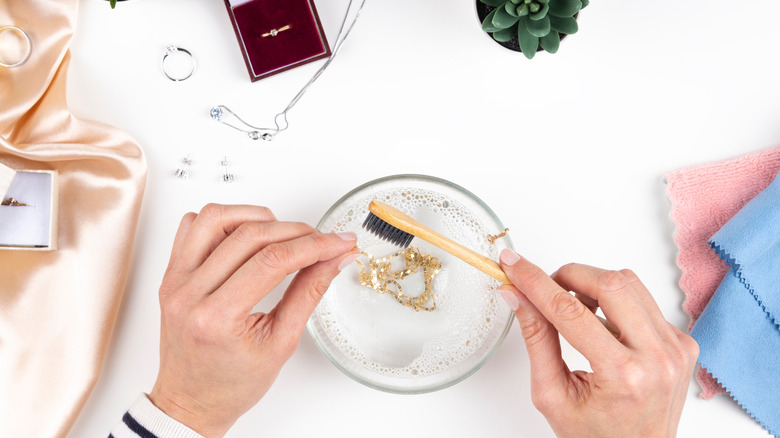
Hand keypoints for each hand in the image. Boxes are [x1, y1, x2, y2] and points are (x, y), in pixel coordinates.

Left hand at [148, 204, 358, 436]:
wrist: (191, 401)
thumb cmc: (230, 384)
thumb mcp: (281, 343)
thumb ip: (309, 293)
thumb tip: (334, 259)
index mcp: (216, 317)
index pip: (273, 261)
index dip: (313, 245)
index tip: (338, 242)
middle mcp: (189, 293)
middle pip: (249, 235)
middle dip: (296, 231)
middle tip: (322, 240)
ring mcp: (176, 280)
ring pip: (215, 218)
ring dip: (256, 217)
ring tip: (282, 234)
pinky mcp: (171, 273)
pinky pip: (192, 226)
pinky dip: (222, 221)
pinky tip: (244, 236)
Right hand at [498, 249, 698, 437]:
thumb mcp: (552, 395)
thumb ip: (536, 338)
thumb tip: (517, 295)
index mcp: (623, 376)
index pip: (569, 311)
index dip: (535, 282)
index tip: (514, 264)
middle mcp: (658, 358)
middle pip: (609, 283)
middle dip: (569, 276)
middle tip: (545, 289)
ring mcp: (676, 348)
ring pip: (629, 284)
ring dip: (593, 286)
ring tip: (573, 310)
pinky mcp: (683, 343)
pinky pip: (644, 301)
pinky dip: (615, 305)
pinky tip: (601, 328)